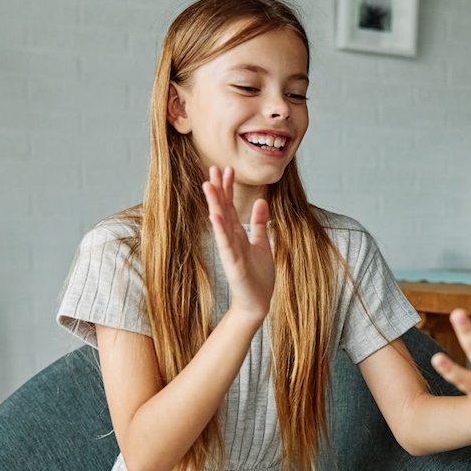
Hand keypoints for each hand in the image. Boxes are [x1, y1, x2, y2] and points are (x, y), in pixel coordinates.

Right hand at [202, 166, 274, 324]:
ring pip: (221, 223)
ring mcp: (230, 250)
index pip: (231, 206)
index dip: (229, 188)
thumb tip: (261, 202)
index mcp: (238, 234)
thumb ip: (259, 224)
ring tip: (208, 185)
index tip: (227, 169)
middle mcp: (231, 239)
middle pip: (223, 209)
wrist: (257, 302)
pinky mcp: (232, 263)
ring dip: (215, 204)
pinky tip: (214, 215)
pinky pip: (225, 243)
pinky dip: (220, 229)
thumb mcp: (262, 244)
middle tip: (213, 168)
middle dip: (219, 189)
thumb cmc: (258, 276)